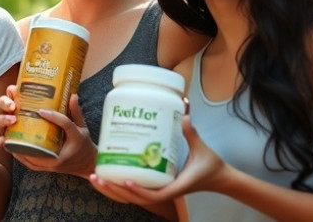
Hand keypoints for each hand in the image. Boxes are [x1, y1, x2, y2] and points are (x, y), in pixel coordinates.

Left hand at [0, 92, 95, 177]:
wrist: (87, 164)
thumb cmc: (84, 144)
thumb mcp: (82, 127)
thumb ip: (76, 112)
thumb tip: (72, 94)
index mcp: (75, 141)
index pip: (65, 126)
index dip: (53, 117)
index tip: (40, 109)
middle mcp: (62, 155)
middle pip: (40, 149)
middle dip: (25, 138)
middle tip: (16, 122)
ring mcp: (52, 164)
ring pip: (31, 159)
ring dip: (17, 147)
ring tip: (7, 135)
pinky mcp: (46, 168)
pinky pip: (30, 164)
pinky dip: (19, 156)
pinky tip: (10, 146)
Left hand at [89, 115, 227, 204]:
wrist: (219, 178)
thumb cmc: (211, 165)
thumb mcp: (202, 148)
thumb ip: (191, 132)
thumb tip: (183, 114)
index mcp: (175, 186)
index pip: (153, 196)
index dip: (137, 191)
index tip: (125, 181)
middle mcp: (164, 191)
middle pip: (134, 199)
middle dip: (113, 190)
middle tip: (96, 176)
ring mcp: (158, 190)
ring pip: (130, 197)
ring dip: (111, 191)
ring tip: (94, 178)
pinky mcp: (155, 186)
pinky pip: (134, 191)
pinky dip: (118, 187)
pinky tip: (105, 176)